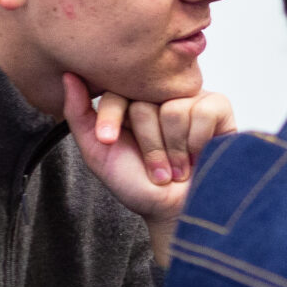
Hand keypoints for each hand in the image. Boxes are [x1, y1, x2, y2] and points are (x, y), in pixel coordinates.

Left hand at [62, 73, 235, 251]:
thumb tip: (68, 75)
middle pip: (144, 102)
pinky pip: (203, 112)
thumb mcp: (98, 152)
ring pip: (173, 109)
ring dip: (173, 150)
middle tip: (154, 167)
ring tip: (177, 166)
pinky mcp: (218, 107)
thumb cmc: (138, 185)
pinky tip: (198, 155)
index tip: (108, 141)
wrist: (176, 211)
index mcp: (131, 100)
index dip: (110, 116)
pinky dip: (197, 143)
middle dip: (147, 144)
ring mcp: (190, 99)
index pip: (116, 89)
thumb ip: (79, 115)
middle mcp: (161, 95)